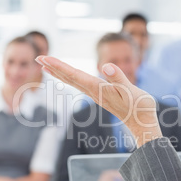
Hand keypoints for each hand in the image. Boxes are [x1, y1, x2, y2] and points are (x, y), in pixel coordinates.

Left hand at [36, 56, 162, 146]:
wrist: (142, 123)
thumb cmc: (140, 107)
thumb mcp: (131, 91)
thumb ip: (119, 79)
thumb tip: (105, 67)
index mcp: (99, 89)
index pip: (75, 75)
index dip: (59, 66)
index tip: (44, 59)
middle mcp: (94, 92)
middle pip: (70, 78)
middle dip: (54, 67)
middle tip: (38, 57)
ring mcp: (97, 94)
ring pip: (74, 81)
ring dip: (60, 72)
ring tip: (46, 65)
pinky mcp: (101, 95)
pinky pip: (81, 84)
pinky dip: (71, 77)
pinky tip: (69, 75)